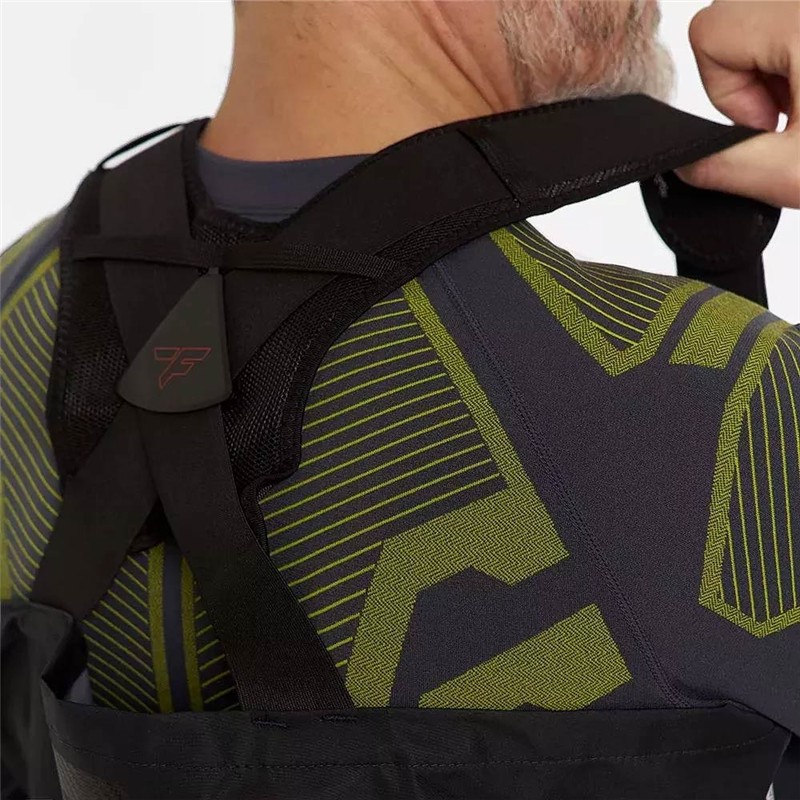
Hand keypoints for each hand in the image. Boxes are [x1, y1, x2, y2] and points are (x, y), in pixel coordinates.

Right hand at [677, 0, 799, 208]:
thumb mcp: (795, 175)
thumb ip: (721, 166)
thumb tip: (678, 160)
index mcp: (799, 19)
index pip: (709, 29)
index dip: (723, 88)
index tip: (770, 122)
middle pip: (735, 18)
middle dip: (750, 75)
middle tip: (795, 116)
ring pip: (767, 18)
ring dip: (778, 66)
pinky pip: (793, 20)